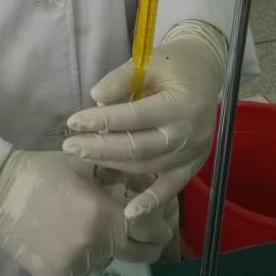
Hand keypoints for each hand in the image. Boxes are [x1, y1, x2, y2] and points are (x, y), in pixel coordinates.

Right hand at [0, 149, 172, 275]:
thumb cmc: (42, 171)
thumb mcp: (84, 164)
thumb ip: (118, 175)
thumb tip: (148, 182)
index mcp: (102, 214)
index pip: (150, 231)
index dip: (160, 227)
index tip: (164, 224)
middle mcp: (93, 245)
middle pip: (137, 254)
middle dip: (144, 243)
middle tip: (142, 233)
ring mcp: (75, 265)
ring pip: (106, 262)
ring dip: (105, 248)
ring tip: (85, 227)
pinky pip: (83, 271)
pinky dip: (81, 259)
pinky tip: (65, 238)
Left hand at [62, 22, 226, 224]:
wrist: (206, 72)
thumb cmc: (174, 64)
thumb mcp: (148, 62)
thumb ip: (122, 78)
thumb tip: (95, 97)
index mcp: (179, 105)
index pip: (134, 117)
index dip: (102, 121)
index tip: (73, 122)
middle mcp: (187, 134)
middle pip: (137, 147)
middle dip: (100, 148)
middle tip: (69, 146)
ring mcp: (191, 154)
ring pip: (147, 166)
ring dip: (112, 164)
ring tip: (83, 155)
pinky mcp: (192, 166)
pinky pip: (170, 188)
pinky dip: (151, 201)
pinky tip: (129, 213)